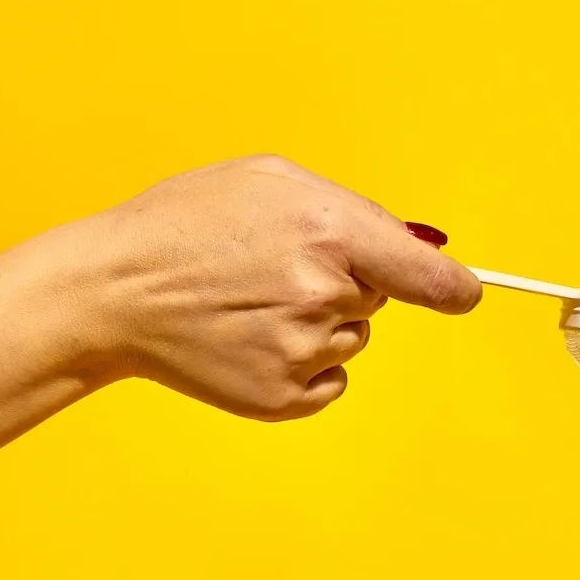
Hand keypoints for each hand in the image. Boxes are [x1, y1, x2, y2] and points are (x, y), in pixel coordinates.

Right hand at [73, 155, 480, 416]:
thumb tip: (421, 249)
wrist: (114, 290)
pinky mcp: (281, 397)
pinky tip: (251, 341)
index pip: (430, 278)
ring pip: (351, 342)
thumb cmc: (187, 225)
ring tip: (251, 304)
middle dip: (346, 283)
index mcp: (329, 230)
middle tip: (275, 269)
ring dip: (319, 325)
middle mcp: (323, 294)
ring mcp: (302, 351)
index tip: (464, 294)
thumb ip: (353, 210)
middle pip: (379, 301)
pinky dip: (302, 367)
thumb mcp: (269, 181)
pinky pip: (328, 383)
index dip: (453, 287)